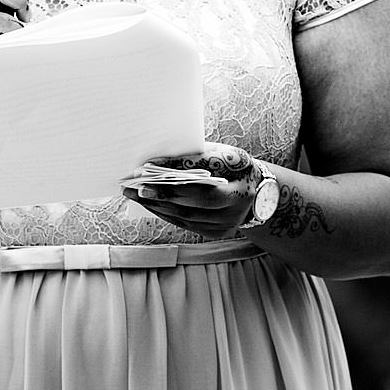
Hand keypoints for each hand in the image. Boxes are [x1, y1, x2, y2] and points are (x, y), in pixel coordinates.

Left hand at [122, 144, 258, 236]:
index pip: (203, 193)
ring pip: (184, 219)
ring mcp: (225, 227)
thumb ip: (198, 159)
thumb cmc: (236, 166)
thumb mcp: (224, 156)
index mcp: (240, 191)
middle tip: (132, 187)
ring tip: (135, 194)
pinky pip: (185, 224)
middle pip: (189, 208)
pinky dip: (166, 213)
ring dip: (157, 206)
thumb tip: (160, 161)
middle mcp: (234, 214)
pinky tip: (151, 203)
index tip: (147, 176)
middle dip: (158, 196)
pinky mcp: (216, 233)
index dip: (174, 186)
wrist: (257, 190)